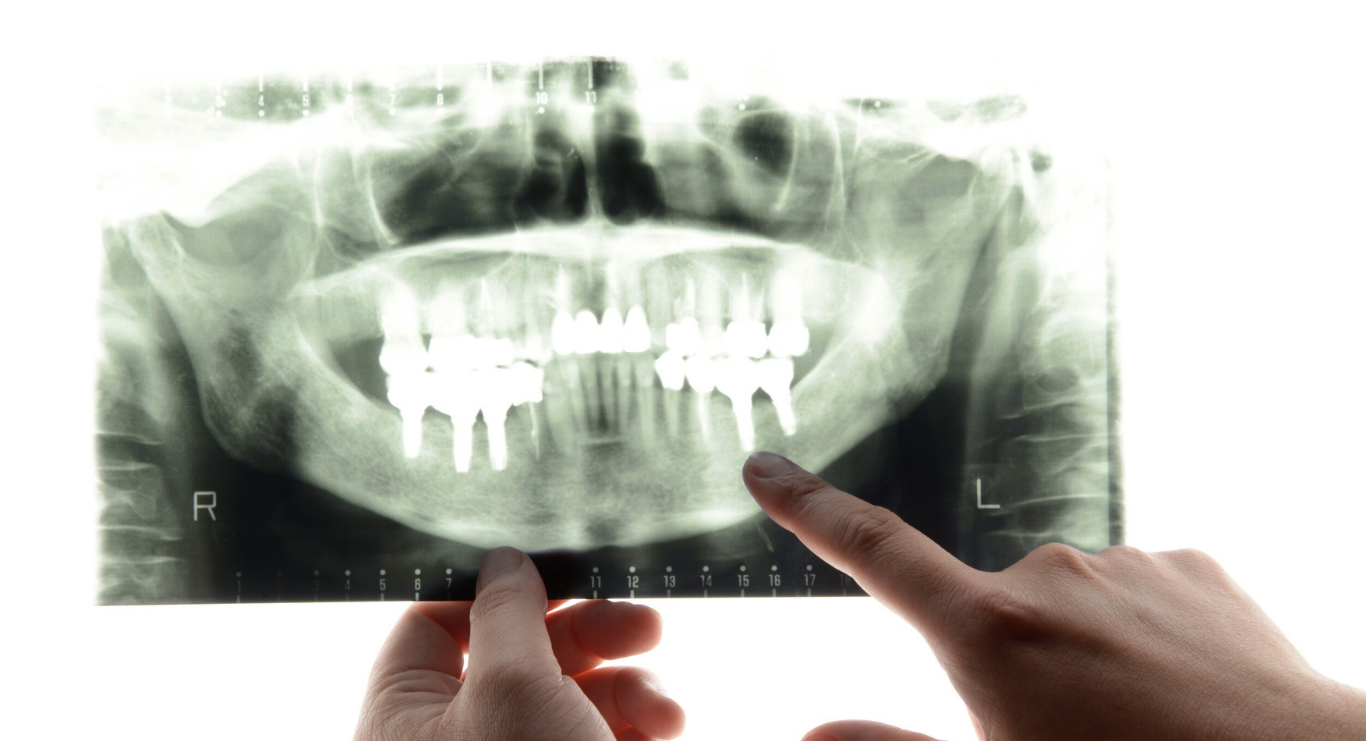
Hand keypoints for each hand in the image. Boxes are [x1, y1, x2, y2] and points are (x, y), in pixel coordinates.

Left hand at [354, 547, 684, 740]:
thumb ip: (506, 610)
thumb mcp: (514, 685)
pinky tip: (666, 729)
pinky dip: (634, 727)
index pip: (434, 624)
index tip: (565, 571)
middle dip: (589, 637)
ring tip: (665, 708)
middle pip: (516, 654)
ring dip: (627, 688)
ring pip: (567, 697)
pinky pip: (593, 739)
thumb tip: (502, 562)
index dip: (500, 591)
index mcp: (404, 716)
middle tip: (644, 623)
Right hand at [742, 452, 1365, 740]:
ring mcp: (1127, 565)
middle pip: (990, 607)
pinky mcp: (1193, 566)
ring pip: (1068, 603)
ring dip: (1079, 652)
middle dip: (1007, 658)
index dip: (812, 509)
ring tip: (1137, 728)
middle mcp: (1050, 578)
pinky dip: (1138, 636)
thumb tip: (814, 734)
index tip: (768, 468)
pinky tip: (1181, 695)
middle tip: (1061, 736)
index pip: (875, 552)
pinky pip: (1135, 593)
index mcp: (992, 632)